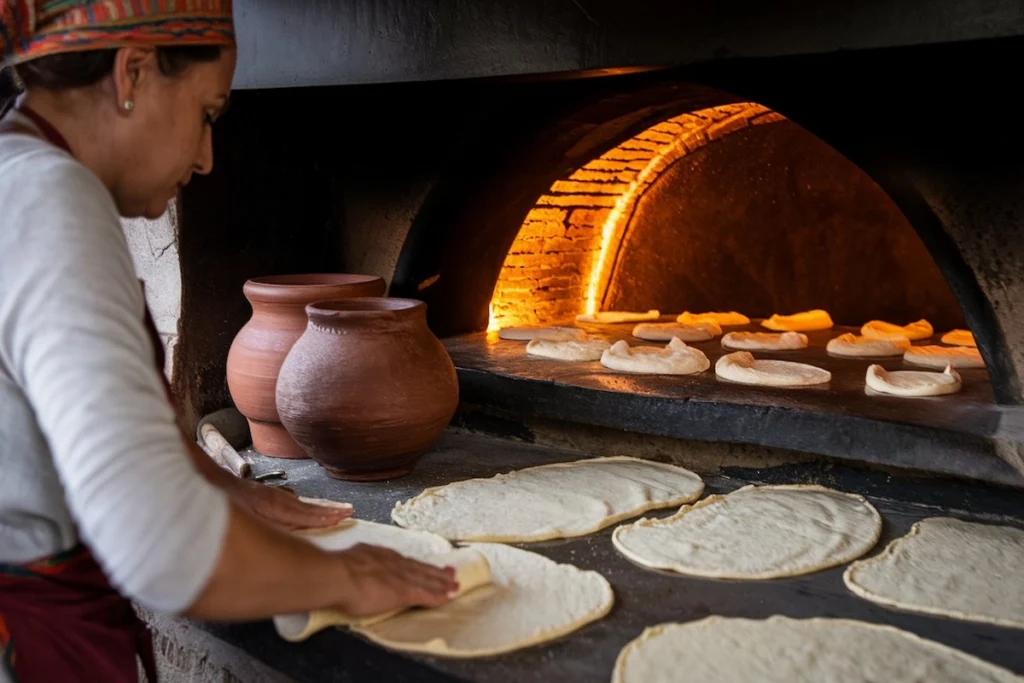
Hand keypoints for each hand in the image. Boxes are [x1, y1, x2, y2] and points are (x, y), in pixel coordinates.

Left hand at [227, 479, 352, 530]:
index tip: (344, 516)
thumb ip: (268, 529)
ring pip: (295, 502)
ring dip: (314, 506)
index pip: (304, 514)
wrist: (201, 484)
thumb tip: (292, 537)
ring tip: (332, 509)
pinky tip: (297, 505)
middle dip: (327, 509)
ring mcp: (265, 495)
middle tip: (348, 510)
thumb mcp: (242, 521)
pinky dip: (298, 504)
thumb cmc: (218, 508)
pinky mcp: (257, 495)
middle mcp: (273, 499)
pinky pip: (285, 500)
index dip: (324, 517)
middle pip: (304, 506)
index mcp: (271, 506)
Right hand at [336, 544, 457, 616]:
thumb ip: (354, 564)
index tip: (422, 565)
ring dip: (442, 582)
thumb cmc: (333, 571)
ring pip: (427, 579)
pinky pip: (426, 593)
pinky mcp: (404, 591)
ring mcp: (400, 576)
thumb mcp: (347, 561)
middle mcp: (393, 562)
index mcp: (378, 555)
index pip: (402, 561)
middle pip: (419, 567)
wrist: (337, 576)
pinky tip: (450, 596)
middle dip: (435, 571)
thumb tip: (348, 568)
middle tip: (450, 572)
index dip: (414, 564)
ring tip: (455, 584)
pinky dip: (439, 595)